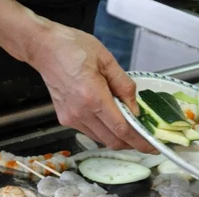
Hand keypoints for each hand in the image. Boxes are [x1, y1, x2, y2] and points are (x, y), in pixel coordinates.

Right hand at [27, 25, 154, 151]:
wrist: (45, 49)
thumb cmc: (74, 48)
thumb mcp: (107, 60)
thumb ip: (124, 86)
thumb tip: (136, 109)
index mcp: (93, 97)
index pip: (121, 129)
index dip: (140, 141)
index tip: (153, 146)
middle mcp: (81, 112)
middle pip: (113, 140)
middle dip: (132, 144)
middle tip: (146, 140)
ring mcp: (71, 118)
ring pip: (102, 139)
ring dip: (118, 138)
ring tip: (131, 128)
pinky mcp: (65, 119)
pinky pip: (91, 132)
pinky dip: (104, 131)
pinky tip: (110, 120)